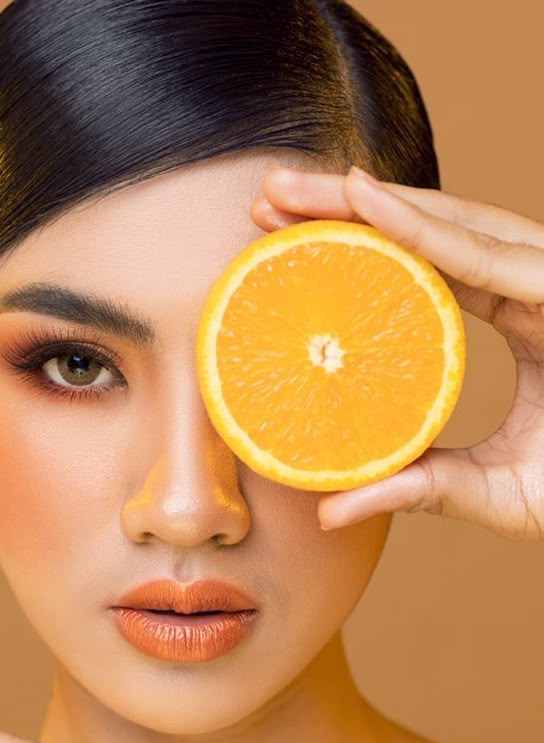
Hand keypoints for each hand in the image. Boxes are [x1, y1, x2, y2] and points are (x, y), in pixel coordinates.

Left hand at [251, 165, 543, 540]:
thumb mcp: (495, 492)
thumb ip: (423, 489)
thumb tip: (330, 511)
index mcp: (516, 321)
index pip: (424, 274)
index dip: (354, 256)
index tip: (279, 250)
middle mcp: (529, 289)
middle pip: (426, 236)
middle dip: (342, 212)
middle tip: (264, 203)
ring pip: (448, 225)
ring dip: (363, 203)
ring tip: (287, 192)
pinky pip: (484, 255)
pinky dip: (422, 227)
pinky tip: (361, 200)